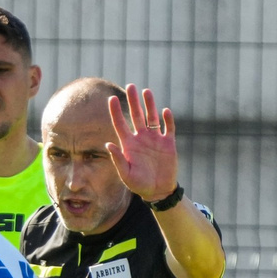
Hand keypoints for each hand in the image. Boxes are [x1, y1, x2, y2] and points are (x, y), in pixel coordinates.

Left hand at [104, 86, 181, 202]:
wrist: (158, 191)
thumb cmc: (139, 184)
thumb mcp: (126, 174)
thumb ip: (118, 159)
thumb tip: (108, 144)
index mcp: (129, 144)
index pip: (120, 124)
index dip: (115, 111)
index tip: (111, 98)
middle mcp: (141, 138)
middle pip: (136, 115)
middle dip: (133, 101)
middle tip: (130, 86)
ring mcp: (155, 139)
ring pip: (152, 117)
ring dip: (150, 105)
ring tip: (146, 91)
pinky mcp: (168, 143)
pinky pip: (168, 128)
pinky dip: (167, 120)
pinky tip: (165, 111)